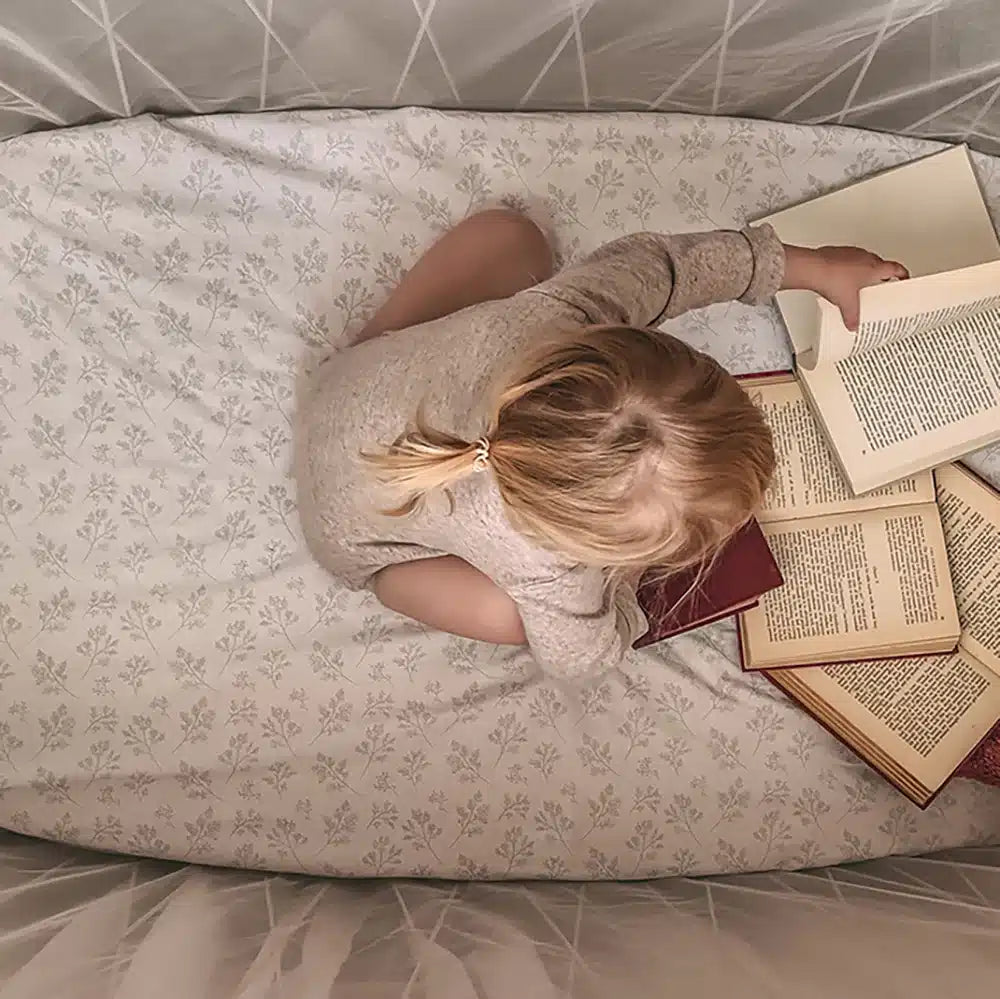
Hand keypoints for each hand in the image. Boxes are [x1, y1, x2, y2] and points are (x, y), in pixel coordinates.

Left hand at [782, 244, 908, 330]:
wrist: (813, 268)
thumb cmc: (833, 279)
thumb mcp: (847, 304)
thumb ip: (852, 317)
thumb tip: (853, 325)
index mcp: (875, 267)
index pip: (896, 269)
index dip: (902, 274)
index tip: (904, 278)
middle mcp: (865, 257)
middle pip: (880, 264)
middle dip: (881, 275)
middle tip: (880, 285)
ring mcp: (851, 253)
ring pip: (863, 261)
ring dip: (863, 271)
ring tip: (858, 284)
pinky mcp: (838, 252)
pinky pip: (848, 260)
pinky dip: (848, 268)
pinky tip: (840, 279)